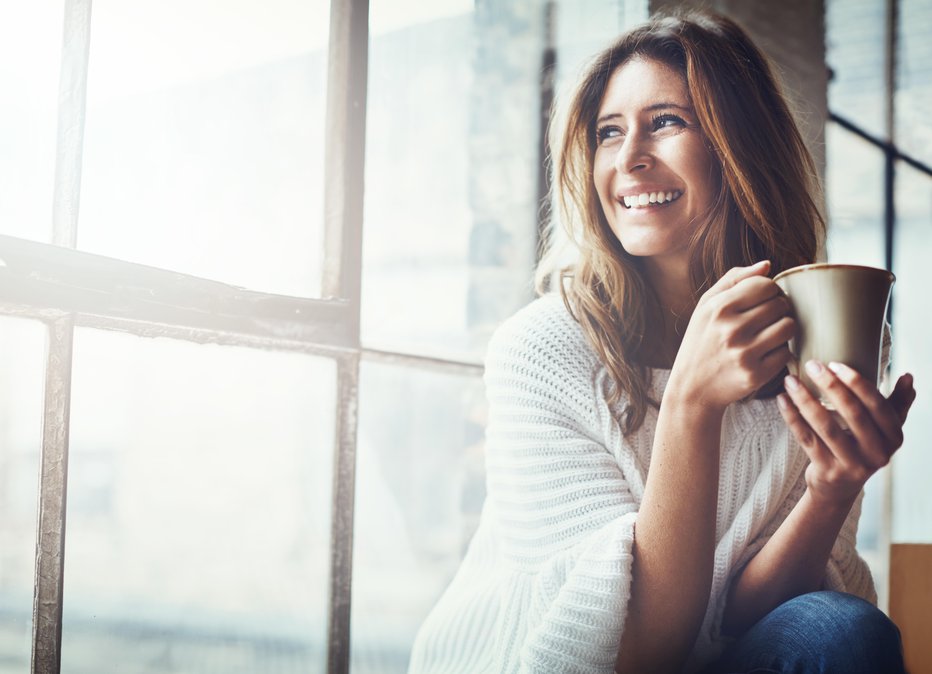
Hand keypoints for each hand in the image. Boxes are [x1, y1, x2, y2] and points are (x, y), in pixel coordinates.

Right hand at [669, 260, 794, 410]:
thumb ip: (734, 280)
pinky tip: (765, 353)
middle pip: (780, 304)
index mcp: (719, 308)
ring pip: (789, 327)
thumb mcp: (705, 307)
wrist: (692, 387)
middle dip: (778, 309)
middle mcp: (732, 329)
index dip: (769, 290)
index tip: (763, 300)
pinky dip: (780, 351)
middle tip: (766, 319)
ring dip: (783, 328)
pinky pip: (786, 352)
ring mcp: (745, 353)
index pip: (765, 285)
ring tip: (769, 333)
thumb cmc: (701, 341)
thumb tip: (767, 265)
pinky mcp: (756, 374)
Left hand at [778, 360, 915, 505]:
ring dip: (805, 400)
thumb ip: (897, 403)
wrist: (839, 487)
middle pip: (853, 414)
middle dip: (831, 386)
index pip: (877, 405)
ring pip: (826, 427)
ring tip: (790, 380)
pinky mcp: (827, 471)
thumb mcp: (884, 429)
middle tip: (812, 365)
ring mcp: (852, 465)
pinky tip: (782, 399)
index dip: (857, 383)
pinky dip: (792, 417)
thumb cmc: (862, 448)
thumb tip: (908, 377)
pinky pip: (806, 439)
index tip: (835, 364)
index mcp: (893, 437)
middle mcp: (877, 453)